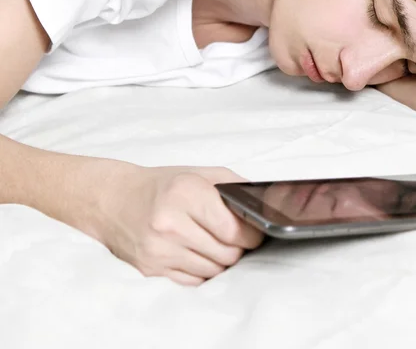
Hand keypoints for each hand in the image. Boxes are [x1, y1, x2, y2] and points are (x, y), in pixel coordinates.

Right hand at [93, 164, 263, 285]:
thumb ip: (233, 185)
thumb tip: (263, 202)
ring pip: (213, 270)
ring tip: (215, 243)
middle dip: (238, 248)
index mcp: (186, 193)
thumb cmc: (161, 185)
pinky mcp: (151, 269)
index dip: (252, 234)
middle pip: (226, 253)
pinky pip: (193, 280)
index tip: (254, 231)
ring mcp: (159, 249)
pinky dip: (203, 270)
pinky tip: (198, 253)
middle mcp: (170, 223)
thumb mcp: (199, 173)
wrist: (114, 199)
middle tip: (235, 237)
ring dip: (222, 260)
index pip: (233, 230)